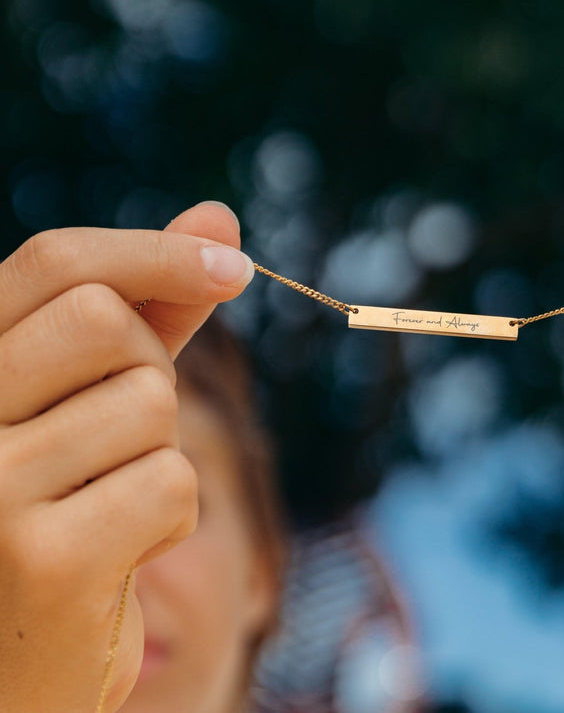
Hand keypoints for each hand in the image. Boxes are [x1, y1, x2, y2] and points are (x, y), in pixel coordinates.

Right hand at [0, 202, 253, 711]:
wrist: (18, 654)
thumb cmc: (65, 501)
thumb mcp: (99, 393)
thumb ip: (152, 307)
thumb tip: (218, 216)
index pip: (55, 261)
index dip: (155, 252)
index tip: (234, 265)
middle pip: (106, 321)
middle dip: (146, 370)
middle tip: (115, 435)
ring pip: (149, 404)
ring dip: (157, 452)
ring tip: (105, 501)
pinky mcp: (41, 561)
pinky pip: (170, 483)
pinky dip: (171, 516)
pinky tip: (119, 552)